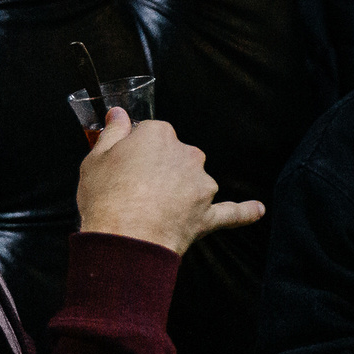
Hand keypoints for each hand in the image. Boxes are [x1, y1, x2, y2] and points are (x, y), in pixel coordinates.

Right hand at [76, 109, 263, 254]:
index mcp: (159, 135)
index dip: (136, 151)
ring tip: (151, 211)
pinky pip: (230, 212)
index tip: (125, 164)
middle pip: (175, 156)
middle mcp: (187, 154)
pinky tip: (258, 210)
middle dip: (159, 170)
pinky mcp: (208, 215)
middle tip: (134, 190)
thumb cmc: (106, 197)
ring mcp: (201, 185)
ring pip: (194, 182)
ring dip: (180, 192)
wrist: (126, 240)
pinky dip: (244, 212)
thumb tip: (119, 113)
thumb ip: (113, 132)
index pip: (152, 133)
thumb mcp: (96, 158)